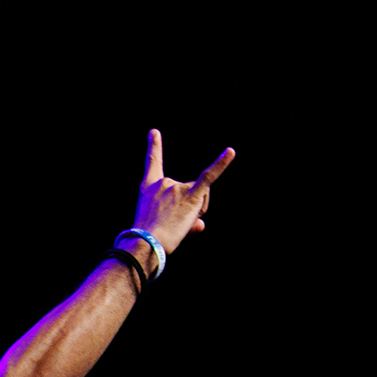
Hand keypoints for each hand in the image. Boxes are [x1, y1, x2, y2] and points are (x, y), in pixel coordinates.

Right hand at [134, 129, 235, 254]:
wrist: (145, 244)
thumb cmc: (148, 239)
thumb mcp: (157, 225)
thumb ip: (184, 223)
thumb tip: (201, 225)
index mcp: (149, 188)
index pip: (153, 164)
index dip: (154, 147)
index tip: (155, 132)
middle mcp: (163, 184)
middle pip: (188, 189)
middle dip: (188, 207)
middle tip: (174, 225)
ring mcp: (177, 188)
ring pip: (201, 196)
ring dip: (196, 211)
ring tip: (181, 225)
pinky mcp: (191, 195)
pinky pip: (209, 177)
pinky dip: (221, 164)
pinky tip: (231, 152)